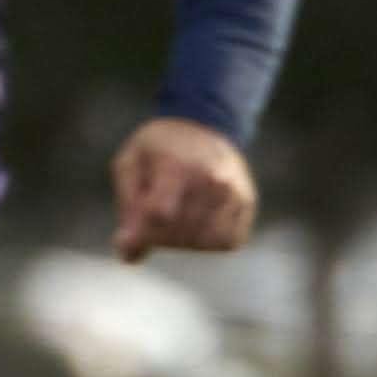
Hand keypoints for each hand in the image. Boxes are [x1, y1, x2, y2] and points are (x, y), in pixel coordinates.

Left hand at [111, 117, 257, 261]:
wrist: (203, 124)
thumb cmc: (160, 148)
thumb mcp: (130, 164)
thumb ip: (128, 206)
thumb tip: (128, 252)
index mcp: (179, 164)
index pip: (159, 215)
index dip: (140, 233)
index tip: (130, 236)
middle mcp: (213, 178)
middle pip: (178, 231)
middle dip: (157, 235)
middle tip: (152, 218)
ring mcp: (235, 192)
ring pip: (203, 240)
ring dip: (182, 239)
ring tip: (176, 218)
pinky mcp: (248, 204)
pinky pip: (226, 240)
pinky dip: (207, 239)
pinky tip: (197, 222)